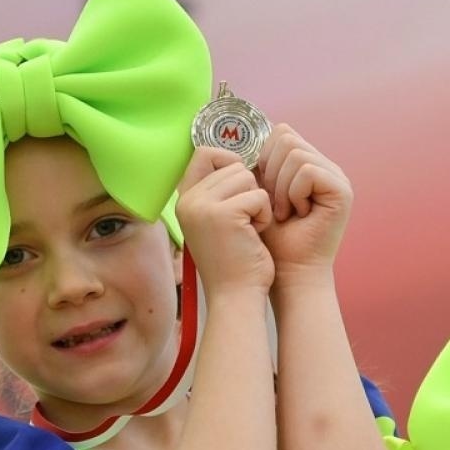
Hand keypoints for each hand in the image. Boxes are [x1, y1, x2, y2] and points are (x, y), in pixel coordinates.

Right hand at [175, 146, 274, 294]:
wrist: (236, 297)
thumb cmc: (235, 262)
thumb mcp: (217, 222)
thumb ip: (220, 192)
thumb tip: (240, 161)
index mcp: (184, 199)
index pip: (205, 153)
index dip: (230, 162)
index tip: (243, 188)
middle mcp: (189, 199)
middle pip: (233, 165)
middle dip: (249, 191)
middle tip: (245, 223)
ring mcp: (203, 206)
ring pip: (247, 177)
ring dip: (258, 203)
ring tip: (248, 230)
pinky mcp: (224, 214)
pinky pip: (259, 196)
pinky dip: (264, 216)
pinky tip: (254, 236)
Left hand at [257, 124, 351, 279]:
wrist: (289, 271)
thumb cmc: (273, 238)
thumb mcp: (259, 192)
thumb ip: (259, 163)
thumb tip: (243, 136)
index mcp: (309, 163)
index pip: (281, 133)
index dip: (264, 159)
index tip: (264, 192)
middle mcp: (326, 166)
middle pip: (287, 138)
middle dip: (271, 172)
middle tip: (276, 205)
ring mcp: (337, 177)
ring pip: (295, 153)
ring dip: (281, 186)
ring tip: (286, 212)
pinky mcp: (342, 190)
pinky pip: (307, 170)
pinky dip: (294, 193)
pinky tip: (298, 214)